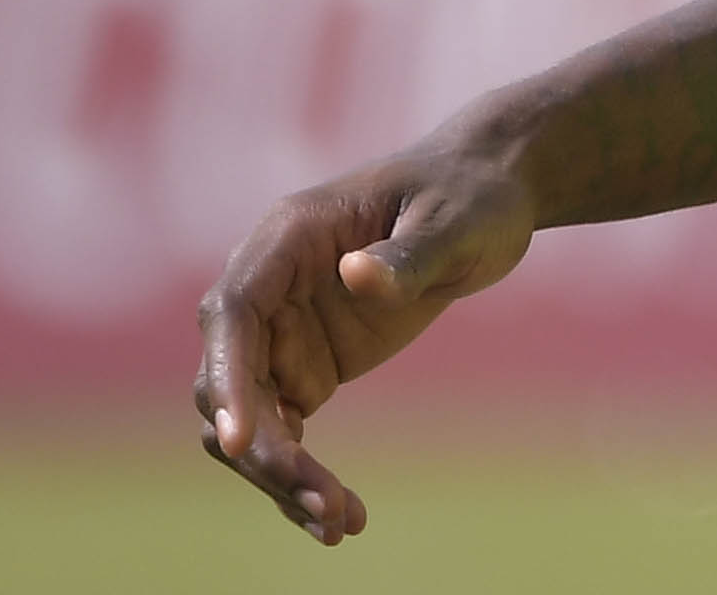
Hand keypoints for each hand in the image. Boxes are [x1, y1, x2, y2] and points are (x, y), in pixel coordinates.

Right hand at [194, 144, 538, 542]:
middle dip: (265, 448)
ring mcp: (281, 333)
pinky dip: (301, 477)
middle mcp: (269, 288)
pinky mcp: (305, 368)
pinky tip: (339, 519)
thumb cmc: (470, 194)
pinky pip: (283, 433)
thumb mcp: (455, 220)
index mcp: (288, 238)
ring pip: (251, 420)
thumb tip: (354, 275)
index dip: (230, 377)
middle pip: (232, 381)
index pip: (233, 311)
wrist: (486, 200)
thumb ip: (408, 254)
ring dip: (280, 476)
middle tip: (323, 501)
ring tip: (339, 522)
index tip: (238, 442)